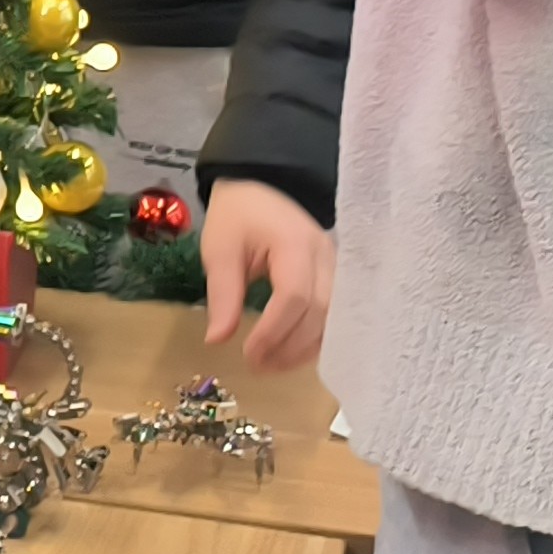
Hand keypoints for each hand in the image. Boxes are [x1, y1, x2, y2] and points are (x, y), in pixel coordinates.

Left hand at [199, 178, 334, 371]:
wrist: (258, 187)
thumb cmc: (237, 216)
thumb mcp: (220, 250)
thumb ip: (223, 294)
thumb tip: (216, 340)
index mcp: (295, 244)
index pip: (294, 296)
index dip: (274, 331)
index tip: (249, 354)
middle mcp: (325, 256)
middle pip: (319, 312)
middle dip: (289, 346)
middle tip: (257, 366)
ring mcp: (336, 267)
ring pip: (332, 319)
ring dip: (303, 349)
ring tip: (271, 366)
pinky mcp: (336, 278)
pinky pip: (333, 315)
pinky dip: (313, 339)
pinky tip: (290, 353)